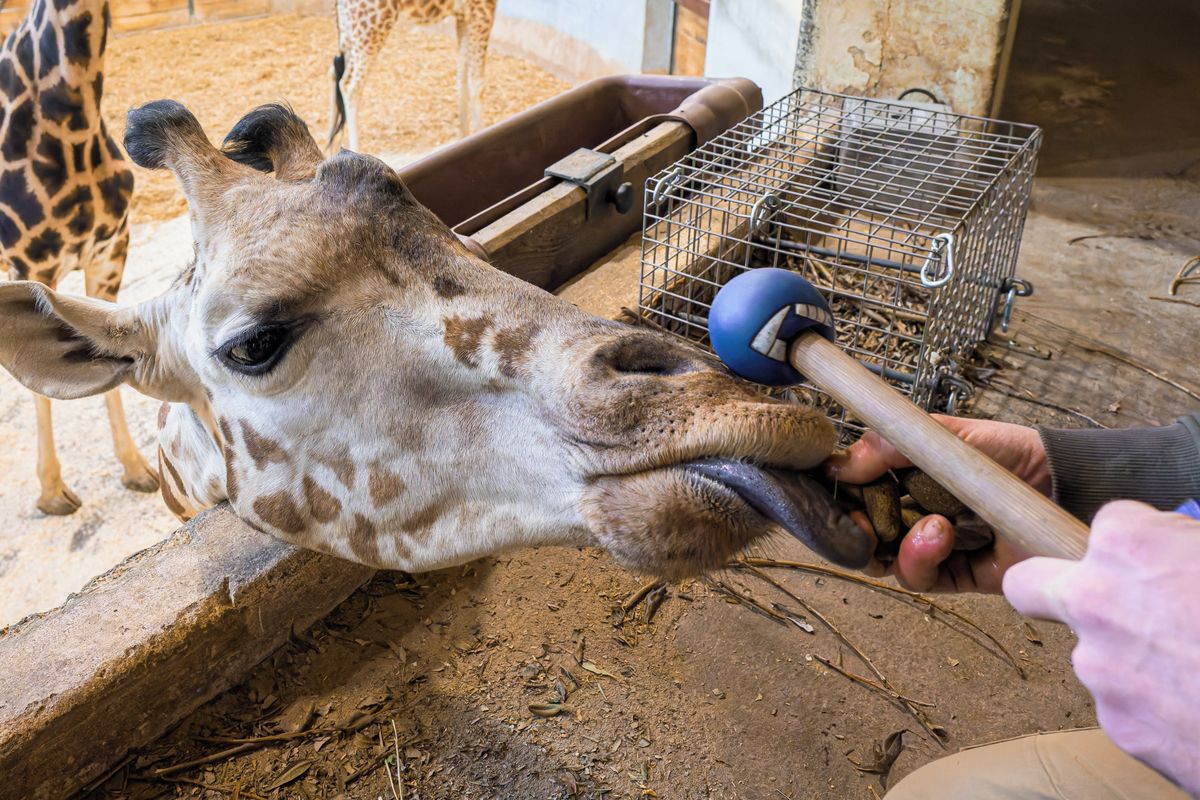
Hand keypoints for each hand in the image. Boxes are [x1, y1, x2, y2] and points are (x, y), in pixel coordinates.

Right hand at [824, 416, 1050, 592]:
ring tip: (930, 526)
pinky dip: (921, 560)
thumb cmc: (1011, 452)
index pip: (855, 492)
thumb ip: (891, 445)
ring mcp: (934, 547)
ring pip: (884, 561)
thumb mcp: (945, 434)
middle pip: (861, 532)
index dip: (838, 496)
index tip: (831, 491)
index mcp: (905, 478)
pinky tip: (941, 536)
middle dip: (853, 530)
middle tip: (859, 523)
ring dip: (896, 545)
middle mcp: (914, 513)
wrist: (1067, 481)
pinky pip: (919, 579)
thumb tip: (838, 464)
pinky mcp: (957, 576)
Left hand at [1004, 501, 1199, 795]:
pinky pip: (1126, 705)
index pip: (1109, 525)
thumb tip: (1182, 559)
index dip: (1146, 544)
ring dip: (1132, 657)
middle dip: (1054, 587)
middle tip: (1106, 602)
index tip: (1170, 560)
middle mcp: (1095, 601)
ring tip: (1196, 669)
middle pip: (1030, 584)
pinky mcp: (1119, 727)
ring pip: (1094, 653)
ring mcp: (1099, 668)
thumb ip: (1188, 548)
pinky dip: (1156, 706)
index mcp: (1128, 544)